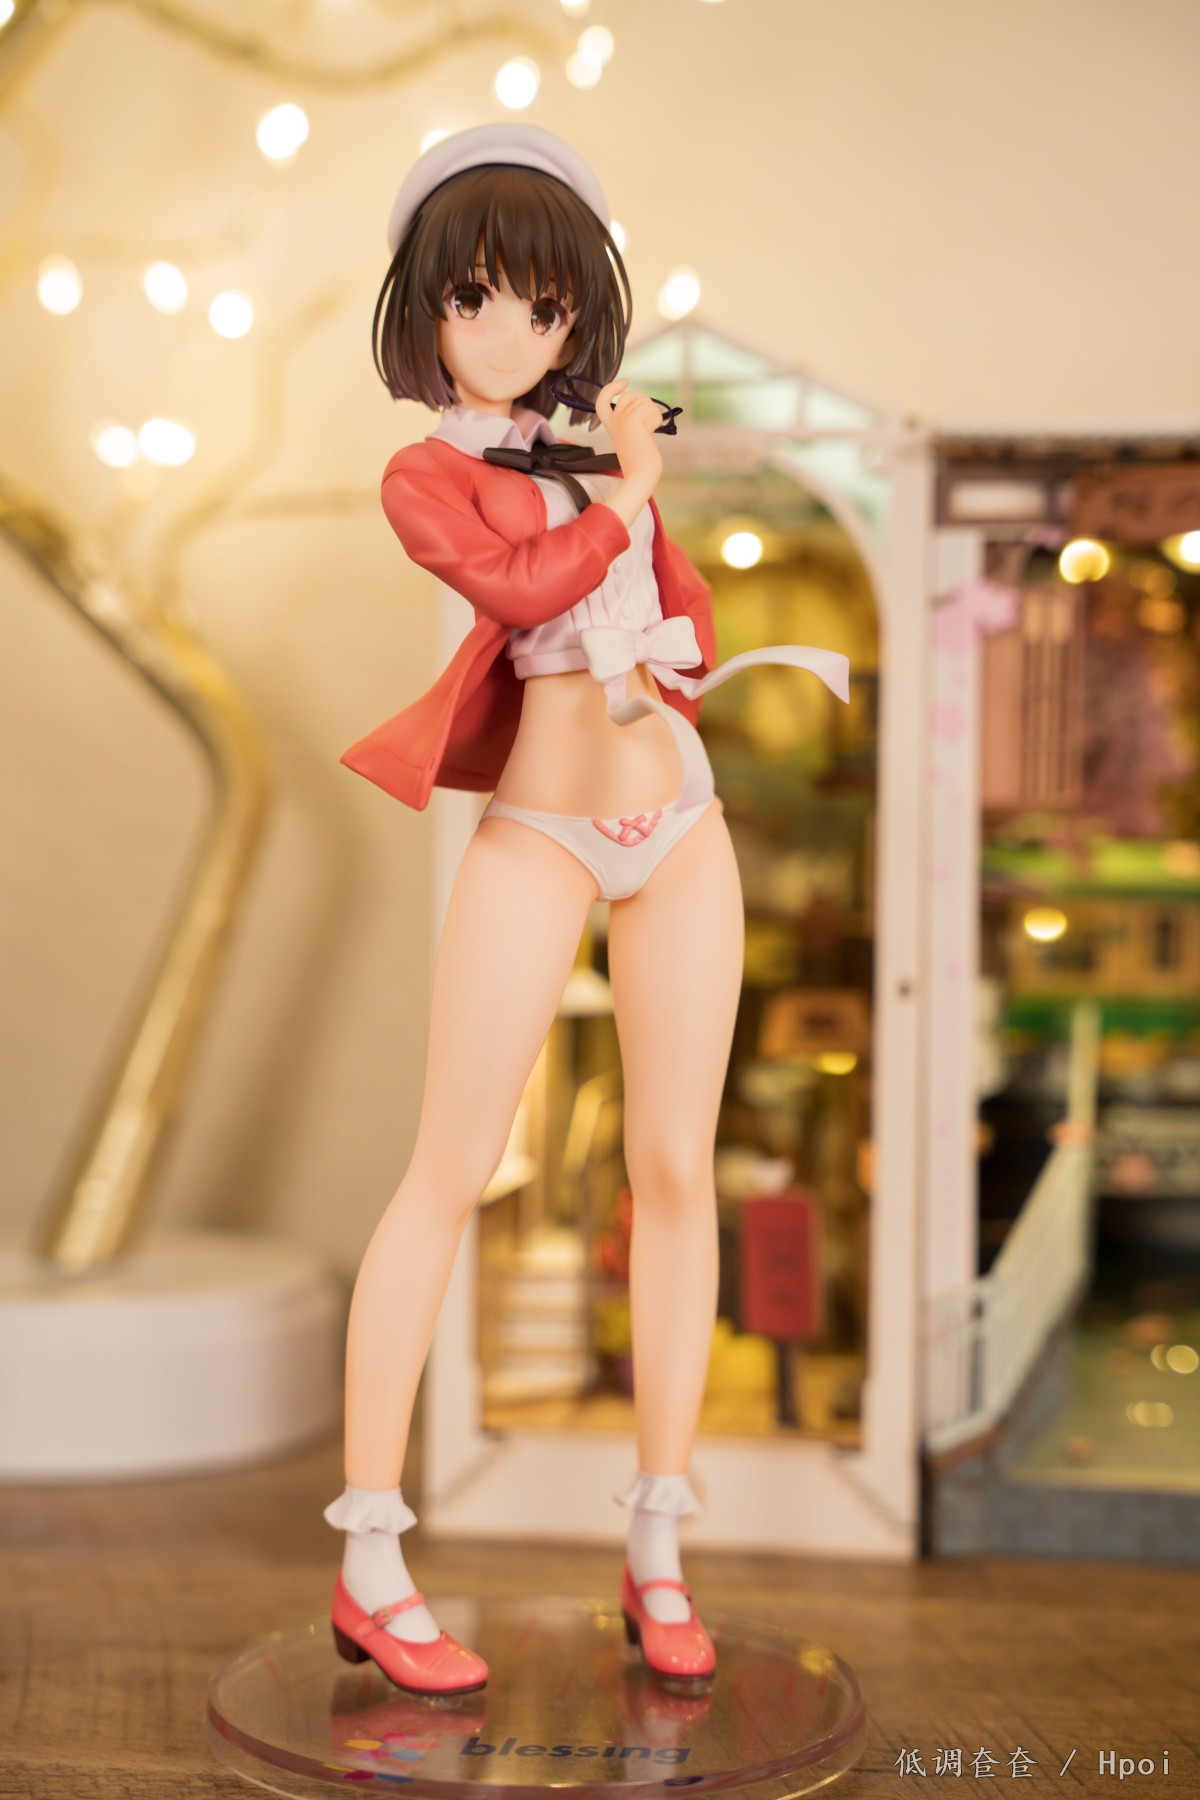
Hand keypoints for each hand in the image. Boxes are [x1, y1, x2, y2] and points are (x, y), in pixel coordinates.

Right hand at [594, 377, 664, 493]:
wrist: (640, 475)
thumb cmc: (640, 460)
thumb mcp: (632, 435)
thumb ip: (633, 419)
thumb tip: (642, 401)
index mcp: (610, 424)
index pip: (603, 399)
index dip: (611, 387)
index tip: (625, 381)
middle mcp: (613, 419)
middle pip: (632, 395)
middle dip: (645, 404)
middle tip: (646, 426)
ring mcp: (621, 418)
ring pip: (644, 400)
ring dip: (652, 414)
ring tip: (647, 433)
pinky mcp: (632, 419)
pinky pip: (651, 409)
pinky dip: (656, 420)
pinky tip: (650, 434)